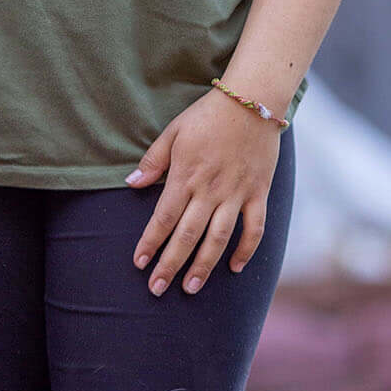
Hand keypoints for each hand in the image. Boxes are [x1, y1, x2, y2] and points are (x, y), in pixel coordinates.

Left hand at [128, 89, 282, 295]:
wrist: (252, 101)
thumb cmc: (207, 116)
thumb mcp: (173, 132)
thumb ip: (152, 162)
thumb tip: (131, 185)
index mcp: (185, 176)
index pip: (163, 218)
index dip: (150, 243)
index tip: (139, 263)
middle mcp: (210, 190)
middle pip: (187, 235)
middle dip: (171, 265)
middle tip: (157, 289)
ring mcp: (237, 194)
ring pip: (219, 238)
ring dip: (204, 266)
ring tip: (191, 288)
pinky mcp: (259, 193)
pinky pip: (254, 228)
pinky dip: (246, 250)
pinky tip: (235, 268)